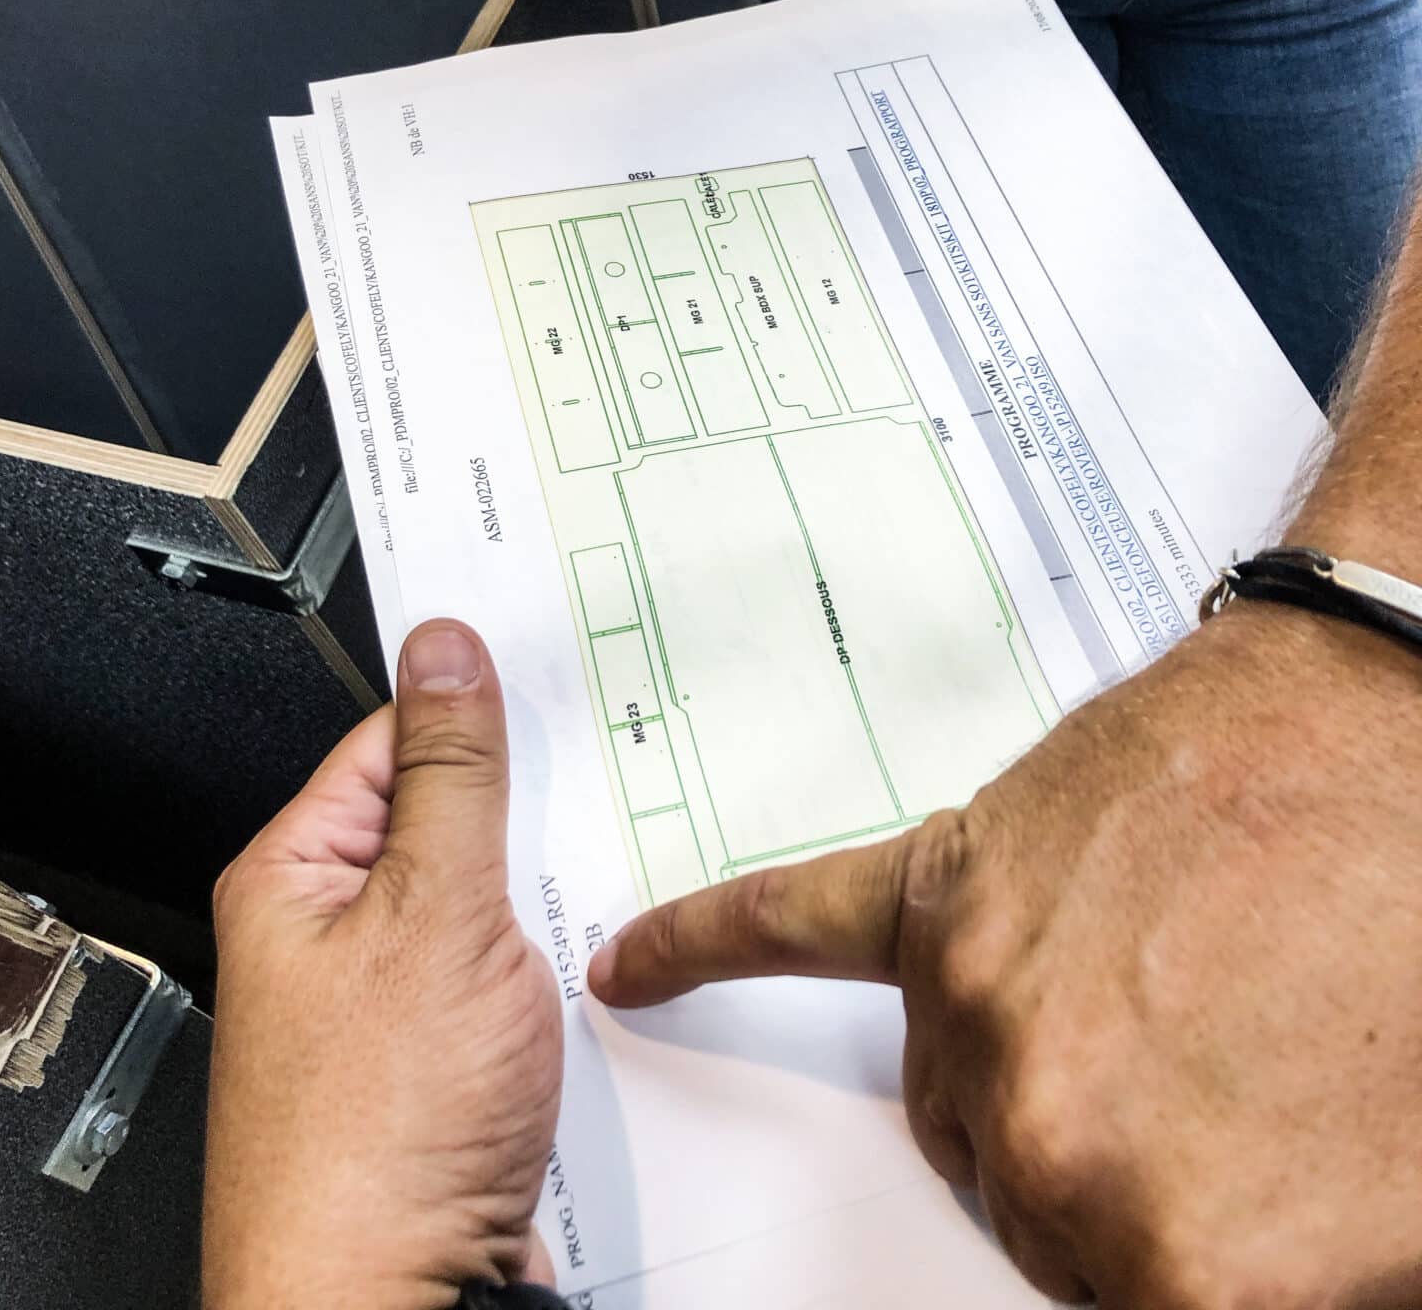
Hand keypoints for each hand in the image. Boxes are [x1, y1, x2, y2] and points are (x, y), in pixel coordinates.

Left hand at [204, 621, 561, 1309]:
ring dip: (547, 896)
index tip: (553, 684)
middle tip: (601, 788)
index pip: (395, 738)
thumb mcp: (435, 912)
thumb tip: (444, 649)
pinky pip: (501, 980)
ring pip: (486, 904)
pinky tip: (591, 972)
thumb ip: (453, 774)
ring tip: (598, 892)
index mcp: (297, 876)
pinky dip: (549, 968)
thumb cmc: (374, 1141)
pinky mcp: (435, 1064)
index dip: (476, 709)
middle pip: (447, 821)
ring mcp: (386, 1004)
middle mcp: (331, 935)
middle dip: (526, 812)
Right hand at [590, 603, 1421, 1305]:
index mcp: (1186, 1263)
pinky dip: (709, 945)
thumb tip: (1191, 1284)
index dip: (1169, 1265)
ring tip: (1152, 1004)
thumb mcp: (1410, 1216)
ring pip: (954, 1110)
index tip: (1171, 1233)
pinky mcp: (947, 887)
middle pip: (1036, 1224)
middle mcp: (1056, 1143)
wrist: (1399, 729)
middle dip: (1118, 1186)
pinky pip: (789, 925)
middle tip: (1221, 1097)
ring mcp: (984, 1004)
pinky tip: (638, 966)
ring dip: (1025, 1084)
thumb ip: (1289, 1286)